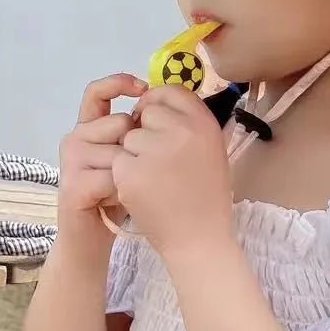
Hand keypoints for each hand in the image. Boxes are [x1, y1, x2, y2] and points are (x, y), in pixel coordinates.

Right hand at [57, 72, 148, 225]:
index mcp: (89, 127)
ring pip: (118, 150)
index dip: (119, 83)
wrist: (95, 238)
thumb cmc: (121, 194)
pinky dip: (125, 191)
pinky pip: (113, 176)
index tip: (144, 88)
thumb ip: (139, 130)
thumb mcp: (133, 156)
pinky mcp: (73, 184)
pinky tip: (121, 201)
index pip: (97, 92)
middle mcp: (75, 138)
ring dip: (134, 172)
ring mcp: (71, 161)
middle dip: (138, 147)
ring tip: (129, 189)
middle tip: (136, 172)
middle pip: (118, 122)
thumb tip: (165, 104)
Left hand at [113, 85, 234, 259]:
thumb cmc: (207, 194)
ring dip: (134, 154)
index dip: (159, 103)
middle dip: (145, 129)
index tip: (156, 119)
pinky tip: (142, 191)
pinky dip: (124, 175)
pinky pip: (118, 160)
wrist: (200, 239)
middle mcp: (181, 130)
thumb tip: (158, 102)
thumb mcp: (211, 148)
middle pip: (147, 112)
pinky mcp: (130, 173)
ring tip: (154, 179)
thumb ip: (188, 123)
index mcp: (204, 122)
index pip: (171, 91)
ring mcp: (154, 151)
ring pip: (129, 137)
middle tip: (157, 157)